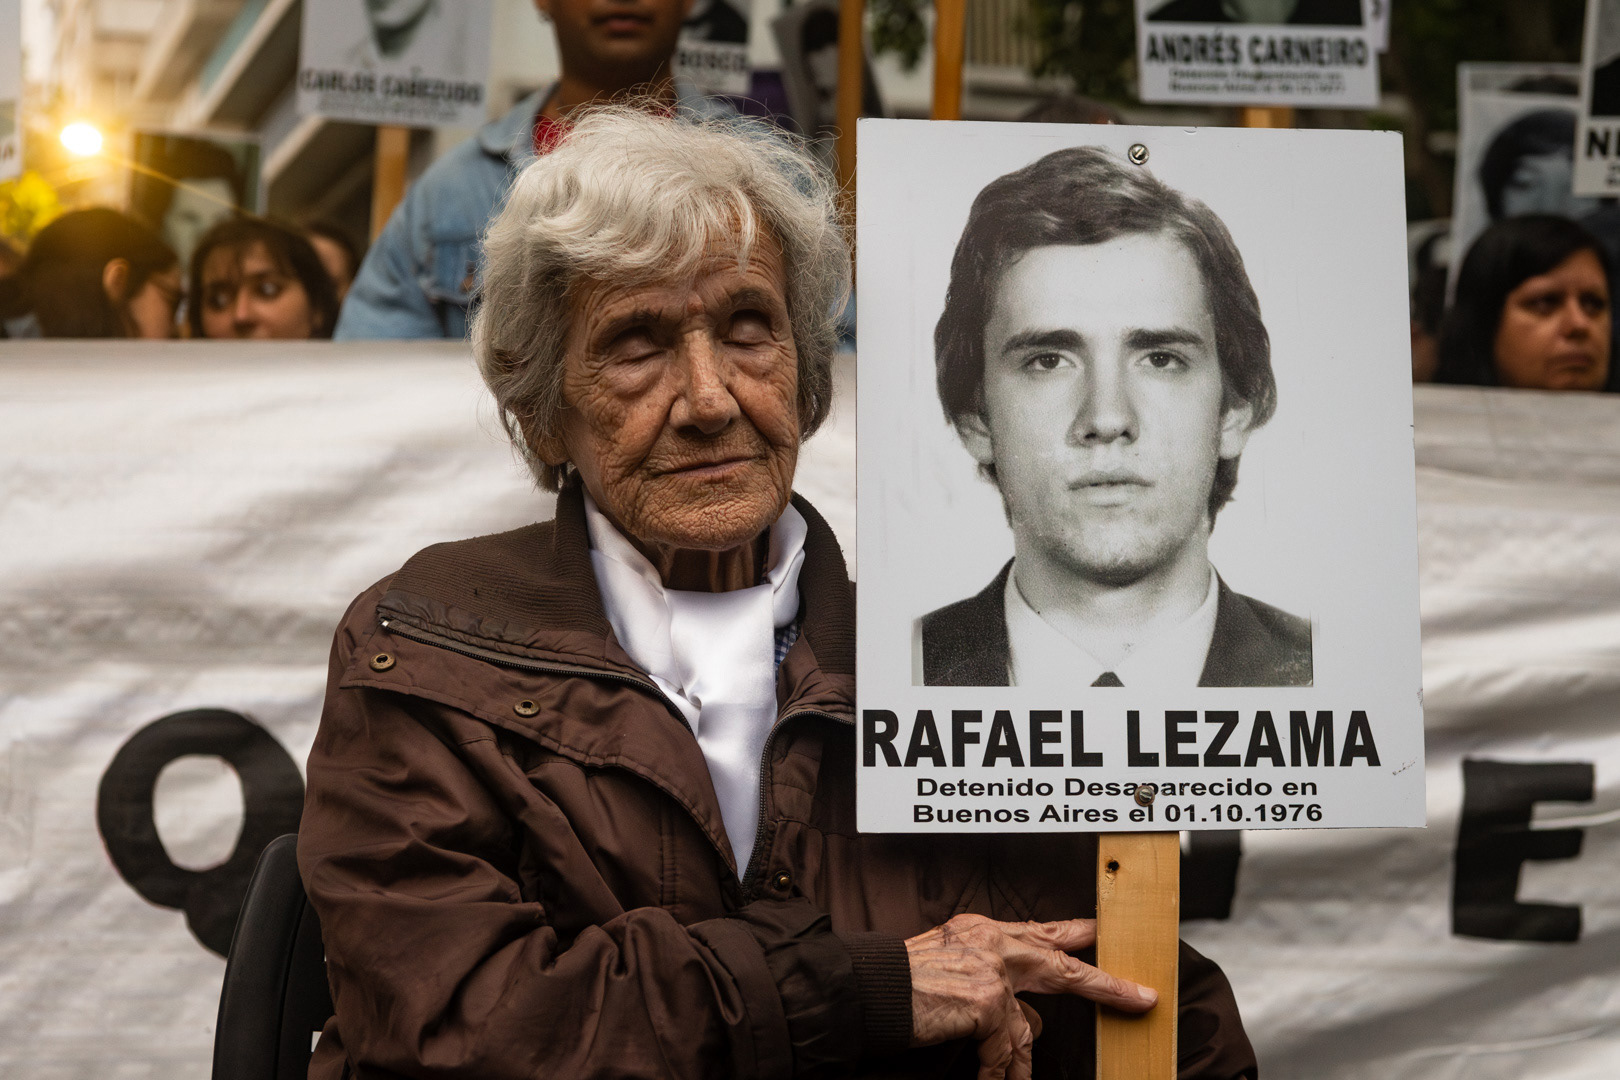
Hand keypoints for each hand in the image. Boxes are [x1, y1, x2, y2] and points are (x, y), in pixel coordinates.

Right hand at [905, 914, 1156, 1079]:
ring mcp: (993, 971)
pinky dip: (998, 1071)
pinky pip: (1004, 1049)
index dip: (1076, 933)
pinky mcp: (988, 1002)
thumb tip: (1027, 1017)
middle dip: (1104, 984)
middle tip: (1138, 994)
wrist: (871, 988)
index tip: (1100, 931)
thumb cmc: (901, 981)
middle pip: (1062, 964)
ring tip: (1016, 1078)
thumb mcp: (951, 966)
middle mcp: (993, 943)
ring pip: (1031, 1025)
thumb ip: (992, 983)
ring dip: (1023, 1061)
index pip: (1040, 930)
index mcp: (984, 930)